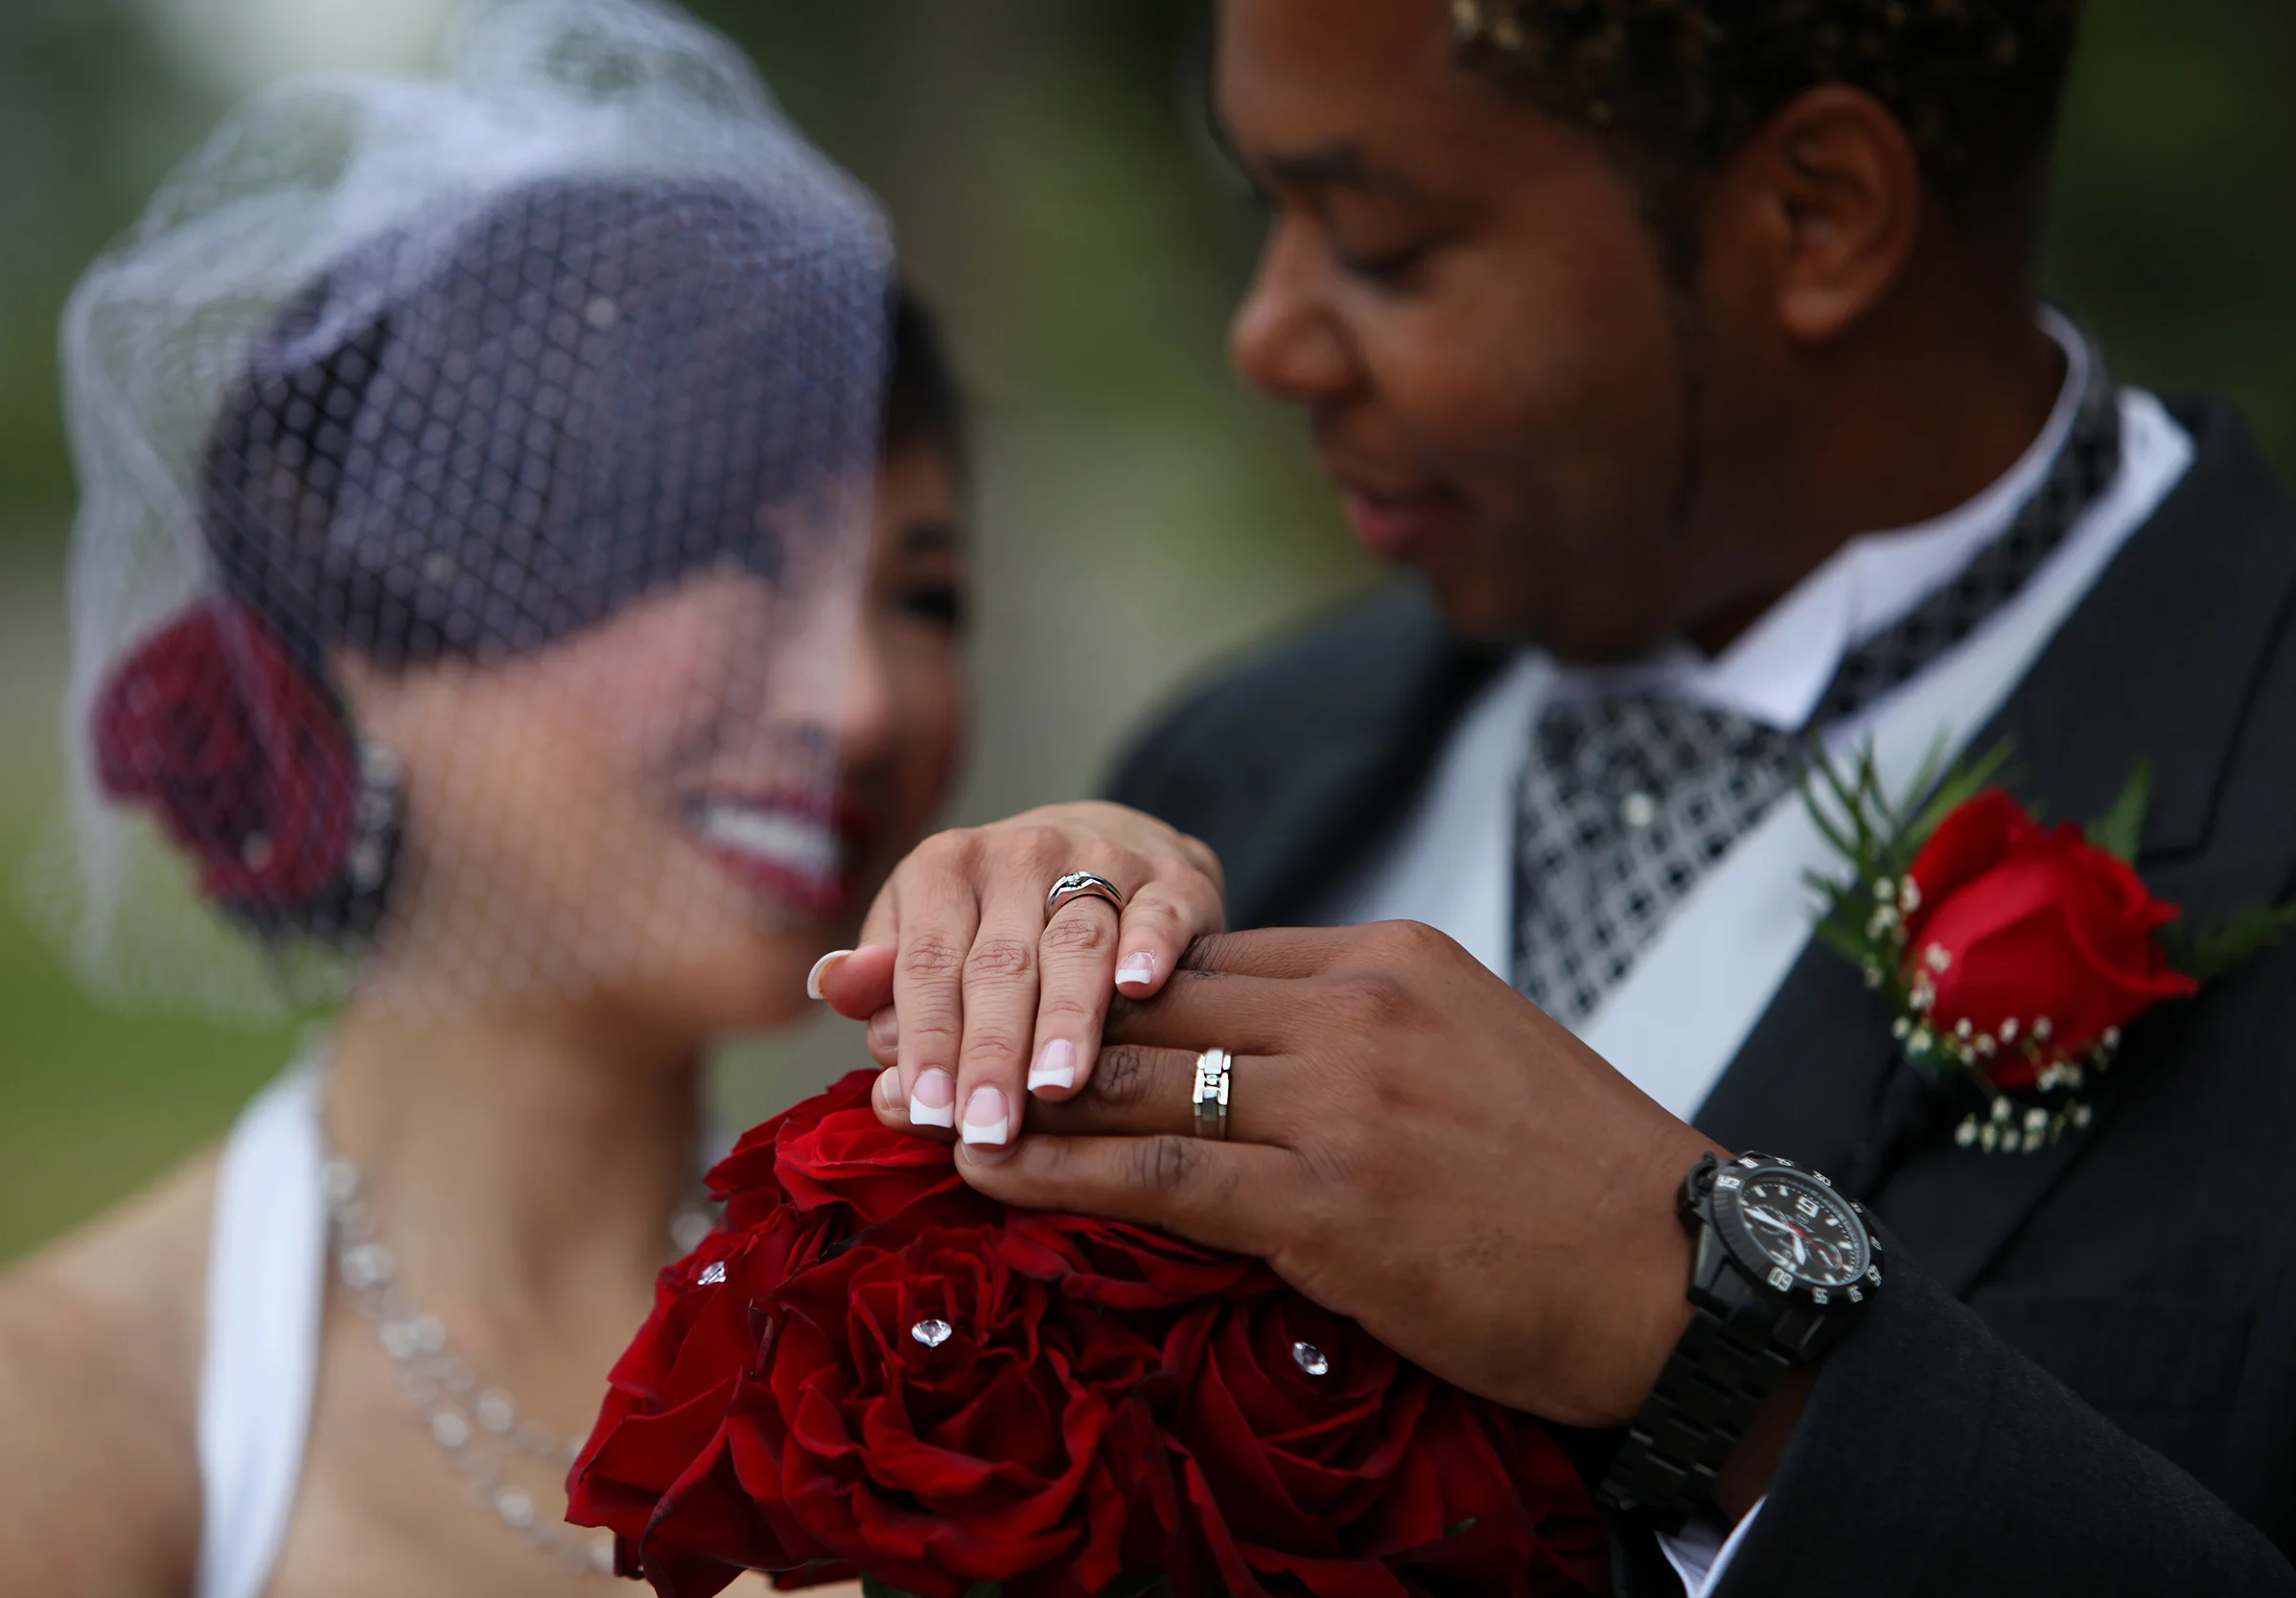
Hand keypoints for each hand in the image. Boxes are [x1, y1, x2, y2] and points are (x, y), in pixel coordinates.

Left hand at [813, 802, 1223, 1149]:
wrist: (1110, 850)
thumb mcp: (928, 939)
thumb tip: (834, 987)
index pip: (927, 963)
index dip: (926, 1039)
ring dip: (1066, 1017)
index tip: (927, 1111)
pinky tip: (1139, 988)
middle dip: (992, 1051)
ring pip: (1078, 944)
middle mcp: (1018, 854)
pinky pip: (1159, 913)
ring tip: (1056, 1086)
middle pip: (1000, 963)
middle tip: (988, 1126)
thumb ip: (884, 982)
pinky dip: (1150, 946)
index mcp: (943, 869)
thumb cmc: (999, 924)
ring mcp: (1099, 859)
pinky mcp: (1170, 878)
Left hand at [907, 921, 1719, 1429]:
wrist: (1687, 1275)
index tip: (983, 977)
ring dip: (1002, 1088)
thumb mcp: (1466, 1049)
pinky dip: (1058, 1170)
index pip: (1195, 952)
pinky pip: (1163, 1173)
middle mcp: (1357, 1006)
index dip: (1077, 972)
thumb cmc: (1574, 1176)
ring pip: (1135, 1077)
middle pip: (1142, 996)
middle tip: (886, 1025)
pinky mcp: (1335, 1203)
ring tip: (896, 1100)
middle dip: (1005, 1009)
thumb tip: (1239, 1044)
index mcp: (1387, 957)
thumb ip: (1352, 1029)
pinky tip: (980, 1171)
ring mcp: (1346, 1099)